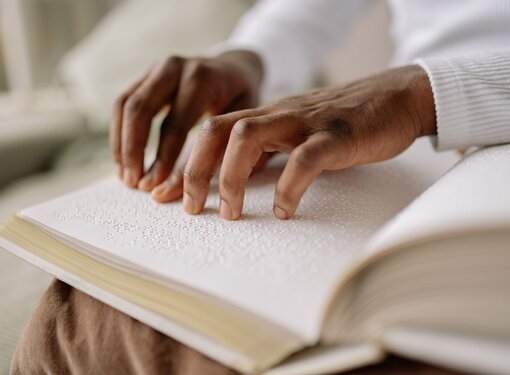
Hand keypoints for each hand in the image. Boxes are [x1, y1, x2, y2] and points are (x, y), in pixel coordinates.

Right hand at [110, 50, 262, 193]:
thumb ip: (220, 150)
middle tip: (134, 184)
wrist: (234, 68)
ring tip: (126, 177)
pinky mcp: (144, 76)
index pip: (175, 124)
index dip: (162, 158)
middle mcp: (174, 67)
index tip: (154, 186)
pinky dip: (119, 134)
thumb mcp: (241, 121)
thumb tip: (193, 189)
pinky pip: (122, 104)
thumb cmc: (241, 100)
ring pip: (124, 105)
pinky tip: (123, 160)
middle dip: (133, 150)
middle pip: (140, 109)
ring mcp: (156, 69)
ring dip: (121, 144)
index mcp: (202, 79)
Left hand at [183, 65, 436, 219]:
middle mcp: (278, 115)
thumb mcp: (298, 136)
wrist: (396, 97)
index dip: (185, 165)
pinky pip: (303, 159)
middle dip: (195, 170)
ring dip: (230, 177)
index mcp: (267, 117)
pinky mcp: (336, 135)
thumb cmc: (345, 123)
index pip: (212, 132)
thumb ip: (269, 152)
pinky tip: (284, 211)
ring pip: (248, 137)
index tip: (168, 197)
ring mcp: (305, 122)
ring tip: (230, 213)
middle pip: (217, 129)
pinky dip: (288, 187)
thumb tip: (238, 180)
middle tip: (191, 208)